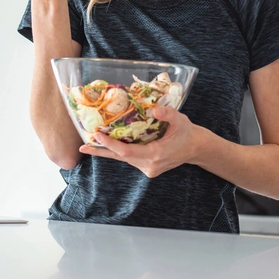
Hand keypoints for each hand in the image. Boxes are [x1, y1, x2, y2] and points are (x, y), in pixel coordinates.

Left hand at [79, 107, 199, 177]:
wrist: (196, 148)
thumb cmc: (188, 133)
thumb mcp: (181, 120)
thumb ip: (168, 114)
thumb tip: (154, 110)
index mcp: (156, 155)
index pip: (128, 152)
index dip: (111, 145)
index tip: (98, 136)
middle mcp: (149, 165)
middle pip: (121, 158)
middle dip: (101, 151)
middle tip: (82, 148)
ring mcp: (148, 168)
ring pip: (124, 159)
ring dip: (107, 152)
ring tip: (89, 145)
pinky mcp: (147, 167)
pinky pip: (129, 158)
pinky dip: (117, 151)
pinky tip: (106, 145)